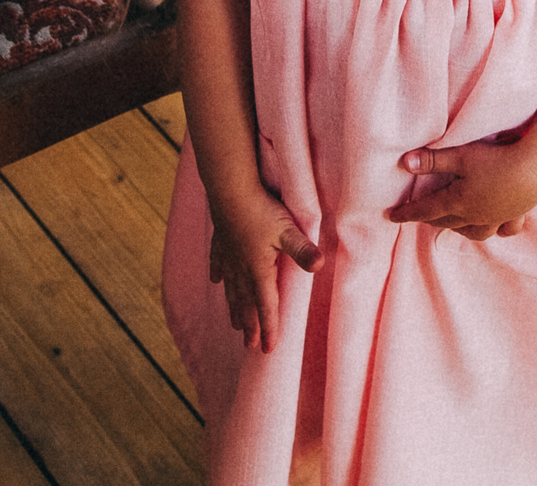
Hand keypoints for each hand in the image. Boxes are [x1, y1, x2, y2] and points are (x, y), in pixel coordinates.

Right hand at [206, 187, 320, 352]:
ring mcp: (228, 255)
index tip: (268, 350)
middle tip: (250, 345)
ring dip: (234, 308)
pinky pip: (218, 263)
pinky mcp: (221, 240)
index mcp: (258, 271)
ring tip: (233, 324)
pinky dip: (218, 275)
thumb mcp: (287, 230)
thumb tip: (321, 265)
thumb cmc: (260, 208)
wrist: (228, 187)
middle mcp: (240, 268)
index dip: (269, 329)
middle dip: (249, 326)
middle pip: (246, 304)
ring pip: (231, 289)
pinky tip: (216, 281)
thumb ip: (303, 250)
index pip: (266, 307)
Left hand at [385, 132, 536, 240]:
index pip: (425, 210)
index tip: (390, 217)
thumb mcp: (460, 155)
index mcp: (458, 201)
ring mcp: (496, 217)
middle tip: (420, 216)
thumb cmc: (495, 159)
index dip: (406, 213)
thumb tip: (404, 163)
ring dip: (460, 229)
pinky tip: (495, 227)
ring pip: (474, 232)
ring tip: (453, 224)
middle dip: (431, 219)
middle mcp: (475, 215)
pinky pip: (504, 229)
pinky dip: (497, 230)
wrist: (535, 168)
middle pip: (448, 221)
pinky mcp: (515, 214)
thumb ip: (432, 160)